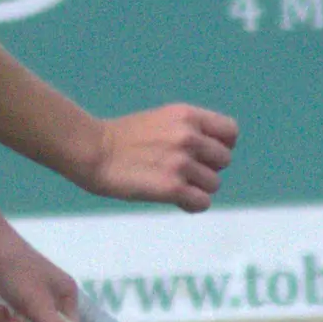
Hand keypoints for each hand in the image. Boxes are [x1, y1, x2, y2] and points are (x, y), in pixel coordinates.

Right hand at [76, 104, 237, 210]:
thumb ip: (190, 130)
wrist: (92, 151)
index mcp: (187, 116)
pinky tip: (177, 201)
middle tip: (183, 172)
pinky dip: (192, 205)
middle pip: (224, 160)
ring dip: (197, 188)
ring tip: (173, 185)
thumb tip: (216, 155)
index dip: (221, 146)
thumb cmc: (123, 139)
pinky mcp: (171, 187)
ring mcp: (181, 162)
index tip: (204, 154)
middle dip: (208, 169)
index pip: (230, 132)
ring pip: (213, 184)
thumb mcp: (162, 120)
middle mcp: (188, 136)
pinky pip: (201, 203)